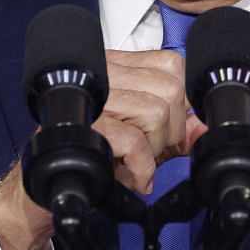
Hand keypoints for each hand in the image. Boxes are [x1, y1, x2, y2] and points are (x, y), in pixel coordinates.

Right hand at [0, 49, 207, 249]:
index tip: (168, 128)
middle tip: (150, 151)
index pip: (170, 63)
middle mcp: (101, 74)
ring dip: (154, 150)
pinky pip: (133, 140)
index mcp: (114, 67)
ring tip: (135, 163)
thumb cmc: (90, 156)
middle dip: (171, 130)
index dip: (180, 101)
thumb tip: (204, 128)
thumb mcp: (138, 140)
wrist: (45, 185)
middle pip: (171, 88)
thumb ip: (173, 132)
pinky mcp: (85, 126)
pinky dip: (141, 167)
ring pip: (157, 112)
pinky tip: (131, 178)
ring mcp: (92, 98)